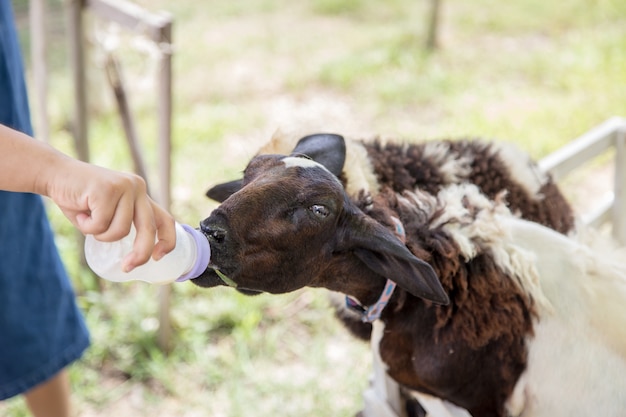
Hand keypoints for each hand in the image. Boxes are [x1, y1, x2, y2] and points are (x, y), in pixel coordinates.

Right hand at [45, 158, 175, 271]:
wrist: (56, 174)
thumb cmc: (80, 199)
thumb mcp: (108, 212)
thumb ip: (122, 223)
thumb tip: (137, 254)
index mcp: (141, 195)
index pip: (165, 219)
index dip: (167, 240)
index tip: (158, 258)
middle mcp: (138, 188)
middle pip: (148, 229)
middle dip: (140, 253)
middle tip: (127, 267)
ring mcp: (124, 187)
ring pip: (121, 231)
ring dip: (101, 235)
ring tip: (87, 220)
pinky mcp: (108, 189)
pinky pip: (101, 224)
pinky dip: (87, 226)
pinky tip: (79, 212)